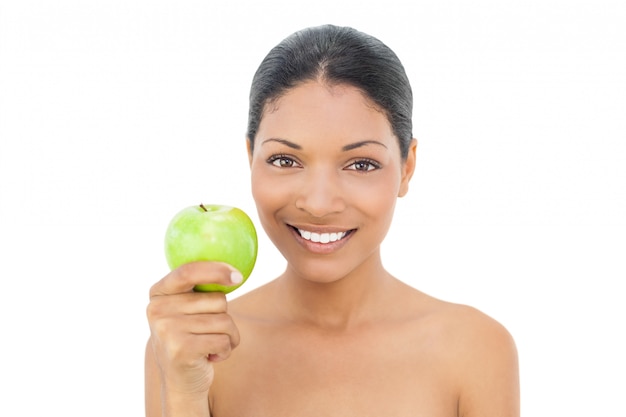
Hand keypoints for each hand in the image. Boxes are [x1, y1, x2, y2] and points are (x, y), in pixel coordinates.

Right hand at [146, 261, 241, 396]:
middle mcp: (158, 310)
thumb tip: (235, 272)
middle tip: (211, 331)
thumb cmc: (191, 337)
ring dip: (229, 336)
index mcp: (158, 293)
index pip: (188, 271)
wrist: (180, 382)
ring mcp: (167, 330)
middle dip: (225, 317)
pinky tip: (211, 356)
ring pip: (224, 321)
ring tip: (213, 345)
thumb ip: (197, 289)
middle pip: (217, 300)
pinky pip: (223, 340)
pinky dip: (226, 349)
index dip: (215, 270)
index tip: (238, 276)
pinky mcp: (181, 350)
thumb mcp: (185, 310)